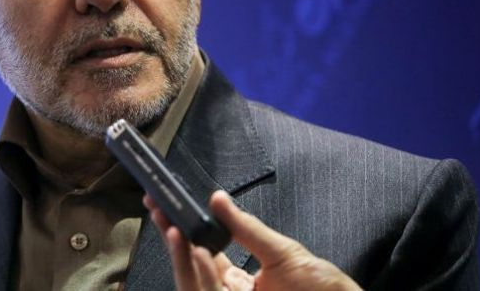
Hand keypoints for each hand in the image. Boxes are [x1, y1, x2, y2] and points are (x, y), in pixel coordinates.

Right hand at [145, 190, 361, 290]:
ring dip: (179, 256)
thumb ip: (246, 228)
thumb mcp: (282, 253)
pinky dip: (199, 275)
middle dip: (171, 238)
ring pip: (191, 284)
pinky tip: (196, 252)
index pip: (200, 254)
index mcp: (238, 281)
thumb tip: (217, 198)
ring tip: (173, 227)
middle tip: (157, 209)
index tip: (165, 206)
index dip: (181, 230)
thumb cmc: (322, 288)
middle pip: (189, 268)